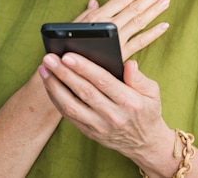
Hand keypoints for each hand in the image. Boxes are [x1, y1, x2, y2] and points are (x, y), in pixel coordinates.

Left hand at [39, 55, 174, 168]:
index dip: (84, 68)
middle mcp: (113, 115)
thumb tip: (128, 63)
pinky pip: (69, 116)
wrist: (145, 142)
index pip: (103, 81)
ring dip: (55, 87)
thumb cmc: (147, 110)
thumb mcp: (153, 91)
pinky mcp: (90, 132)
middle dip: (64, 73)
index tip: (68, 55)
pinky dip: (57, 100)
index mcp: (130, 101)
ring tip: (44, 70)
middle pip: (84, 91)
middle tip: (49, 58)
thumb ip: (139, 77)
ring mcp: (99, 126)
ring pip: (72, 105)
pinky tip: (50, 86)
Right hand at [73, 0, 169, 59]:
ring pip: (139, 21)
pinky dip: (154, 33)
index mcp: (97, 16)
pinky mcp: (122, 55)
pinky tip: (164, 25)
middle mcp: (109, 26)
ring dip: (154, 10)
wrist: (68, 69)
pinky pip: (141, 42)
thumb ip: (87, 13)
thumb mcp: (74, 26)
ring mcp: (117, 40)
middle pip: (134, 8)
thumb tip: (94, 1)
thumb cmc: (69, 45)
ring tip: (166, 1)